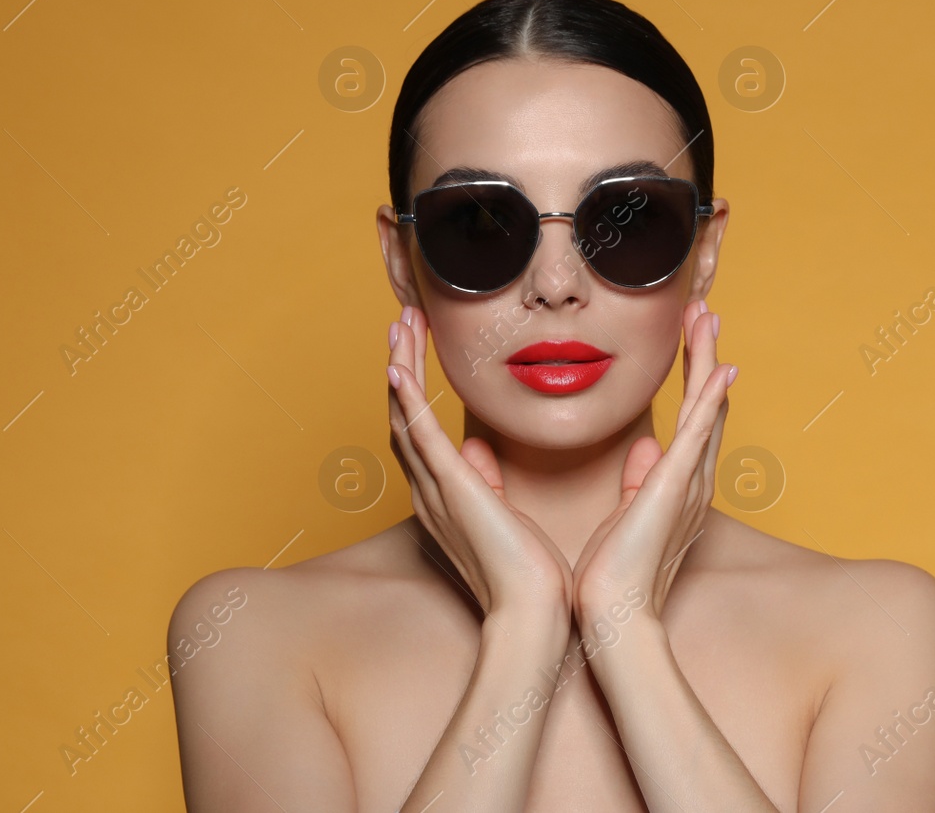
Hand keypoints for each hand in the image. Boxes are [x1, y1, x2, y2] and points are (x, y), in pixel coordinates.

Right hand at [387, 304, 574, 626]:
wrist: (535, 612)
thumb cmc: (531, 575)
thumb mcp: (508, 517)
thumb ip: (489, 483)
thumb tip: (481, 452)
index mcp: (445, 497)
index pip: (420, 431)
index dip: (414, 388)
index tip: (419, 346)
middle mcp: (430, 491)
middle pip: (403, 416)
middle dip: (402, 365)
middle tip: (403, 321)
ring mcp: (437, 489)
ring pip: (405, 416)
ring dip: (402, 366)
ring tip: (402, 324)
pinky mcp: (451, 488)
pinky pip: (419, 435)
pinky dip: (407, 398)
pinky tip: (398, 365)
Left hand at [571, 299, 735, 627]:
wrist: (610, 614)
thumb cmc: (611, 575)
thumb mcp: (624, 516)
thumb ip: (637, 481)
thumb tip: (642, 449)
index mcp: (676, 486)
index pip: (690, 421)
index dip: (695, 379)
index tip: (691, 339)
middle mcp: (691, 482)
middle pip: (705, 406)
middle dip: (706, 357)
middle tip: (706, 313)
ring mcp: (687, 483)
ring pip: (704, 408)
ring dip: (707, 362)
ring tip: (708, 319)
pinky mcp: (674, 487)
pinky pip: (697, 434)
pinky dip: (710, 401)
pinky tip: (721, 370)